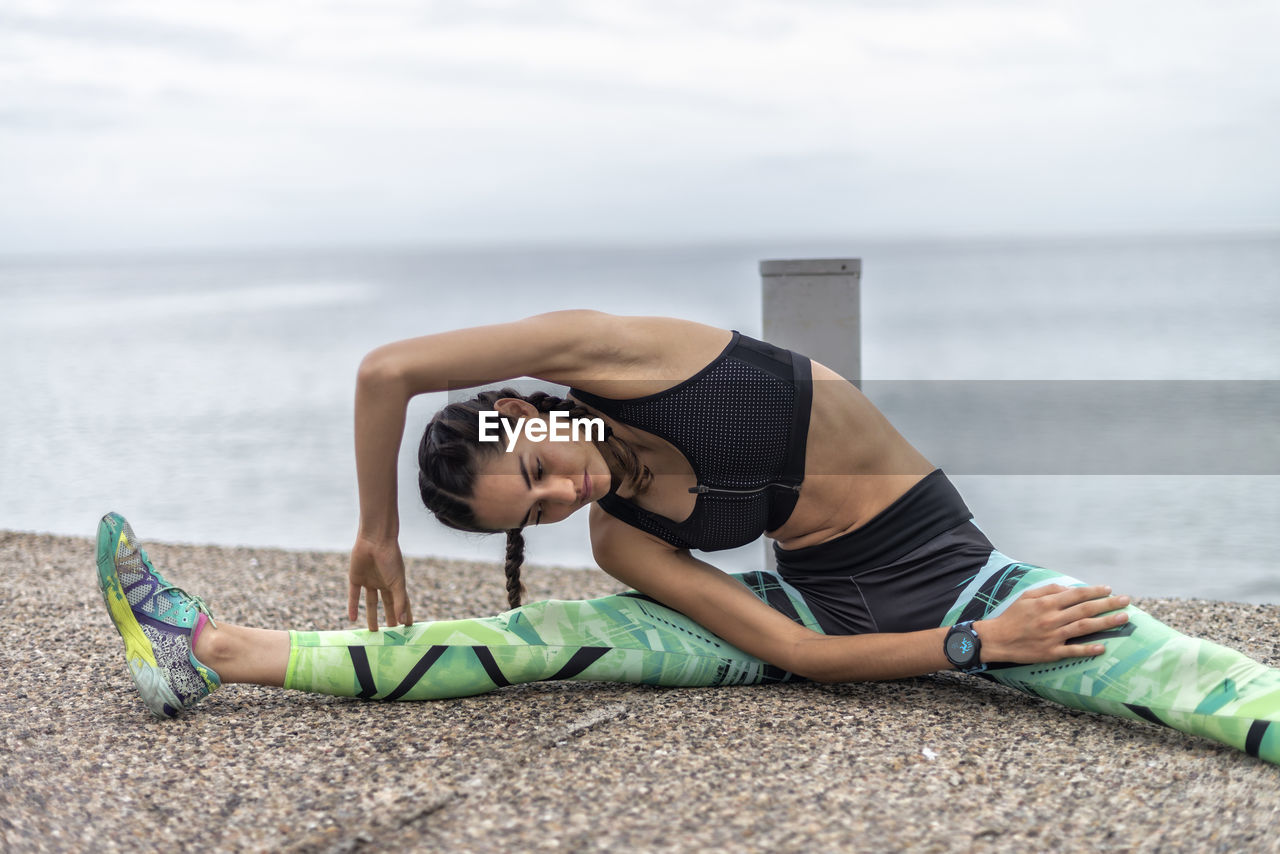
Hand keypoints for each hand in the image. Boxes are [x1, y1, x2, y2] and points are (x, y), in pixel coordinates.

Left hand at [348, 535, 413, 630]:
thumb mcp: (398, 582)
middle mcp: (383, 583)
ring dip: (371, 616)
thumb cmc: (391, 559)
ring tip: (373, 630)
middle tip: (390, 632)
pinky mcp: (356, 579)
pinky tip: (352, 619)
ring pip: (370, 602)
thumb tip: (403, 622)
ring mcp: (369, 581)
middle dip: (389, 617)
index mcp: (395, 583)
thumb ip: (400, 602)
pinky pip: (354, 596)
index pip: (402, 603)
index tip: (408, 627)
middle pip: (386, 604)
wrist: (375, 540)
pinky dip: (353, 607)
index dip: (405, 614)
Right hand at [976, 584, 1130, 663]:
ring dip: (1105, 622)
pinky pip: (1073, 651)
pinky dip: (1088, 649)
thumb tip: (1069, 589)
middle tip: (1126, 601)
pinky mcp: (1051, 652)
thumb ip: (1048, 590)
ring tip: (1123, 618)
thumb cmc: (1012, 616)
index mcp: (1046, 603)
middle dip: (1108, 604)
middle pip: (1085, 609)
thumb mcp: (1027, 597)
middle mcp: (1051, 618)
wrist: (997, 639)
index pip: (1075, 595)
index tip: (1109, 589)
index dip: (1094, 591)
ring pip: (1084, 627)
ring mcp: (1052, 636)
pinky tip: (1102, 647)